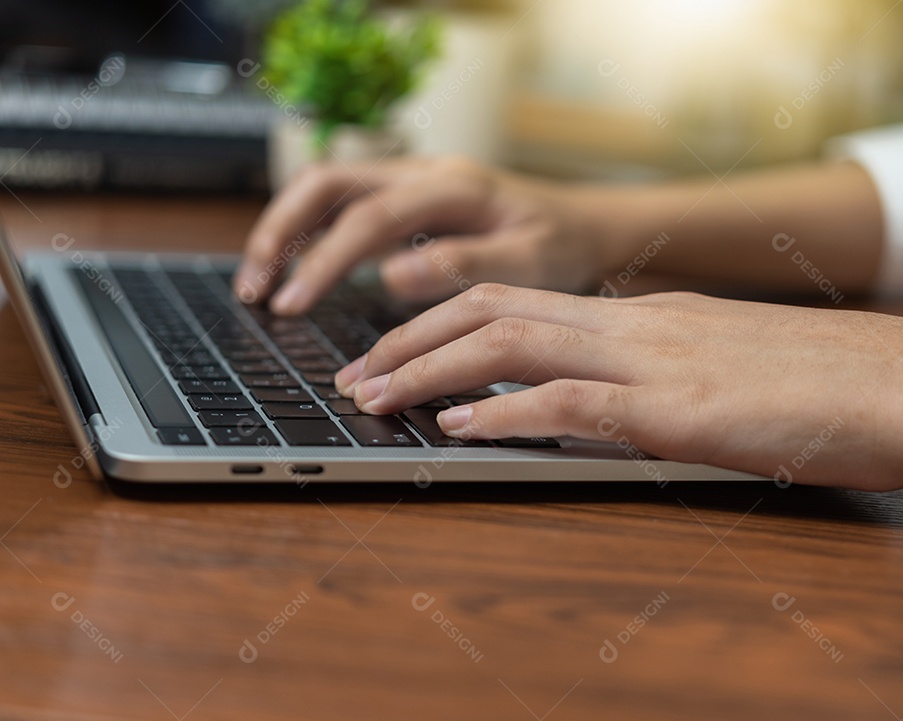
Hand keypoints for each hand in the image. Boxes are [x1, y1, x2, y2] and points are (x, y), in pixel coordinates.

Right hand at [233, 156, 606, 314]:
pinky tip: (296, 273)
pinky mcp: (408, 202)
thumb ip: (465, 266)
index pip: (368, 216)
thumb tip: (392, 277)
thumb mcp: (531, 263)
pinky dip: (310, 236)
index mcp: (452, 187)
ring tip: (260, 285)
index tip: (292, 304)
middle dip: (280, 232)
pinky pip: (344, 207)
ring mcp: (412, 183)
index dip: (323, 260)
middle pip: (327, 184)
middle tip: (254, 289)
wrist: (585, 226)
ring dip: (286, 231)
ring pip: (327, 191)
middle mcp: (423, 174)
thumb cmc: (562, 247)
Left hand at [332, 284, 902, 492]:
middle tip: (359, 372)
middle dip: (412, 336)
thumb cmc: (825, 383)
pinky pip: (568, 402)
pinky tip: (455, 427)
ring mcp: (653, 362)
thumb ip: (656, 374)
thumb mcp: (722, 365)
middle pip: (494, 307)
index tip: (399, 351)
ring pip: (512, 343)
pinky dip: (499, 411)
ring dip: (431, 369)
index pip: (520, 300)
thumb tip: (596, 399)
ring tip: (376, 395)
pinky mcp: (677, 410)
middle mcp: (636, 325)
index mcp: (644, 315)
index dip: (444, 321)